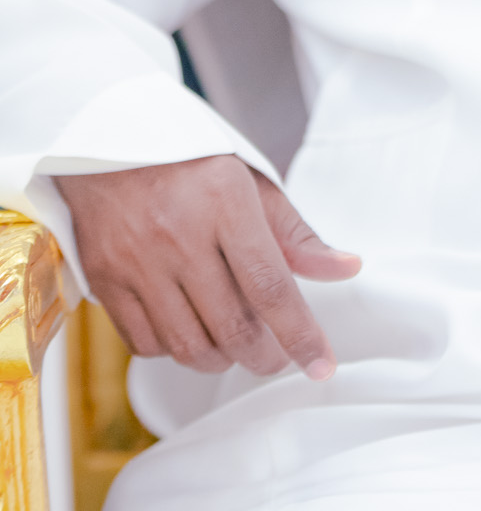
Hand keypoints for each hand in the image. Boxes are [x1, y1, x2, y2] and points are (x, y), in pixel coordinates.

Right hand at [55, 157, 360, 378]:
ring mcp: (136, 261)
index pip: (271, 287)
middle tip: (278, 357)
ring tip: (237, 344)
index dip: (301, 335)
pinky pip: (147, 343)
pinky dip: (176, 351)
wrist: (107, 145)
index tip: (321, 365)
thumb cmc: (191, 166)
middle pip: (232, 327)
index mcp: (225, 203)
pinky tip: (193, 330)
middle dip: (265, 357)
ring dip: (223, 359)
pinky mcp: (105, 280)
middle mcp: (178, 235)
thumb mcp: (252, 184)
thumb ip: (297, 235)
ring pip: (189, 346)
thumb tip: (347, 268)